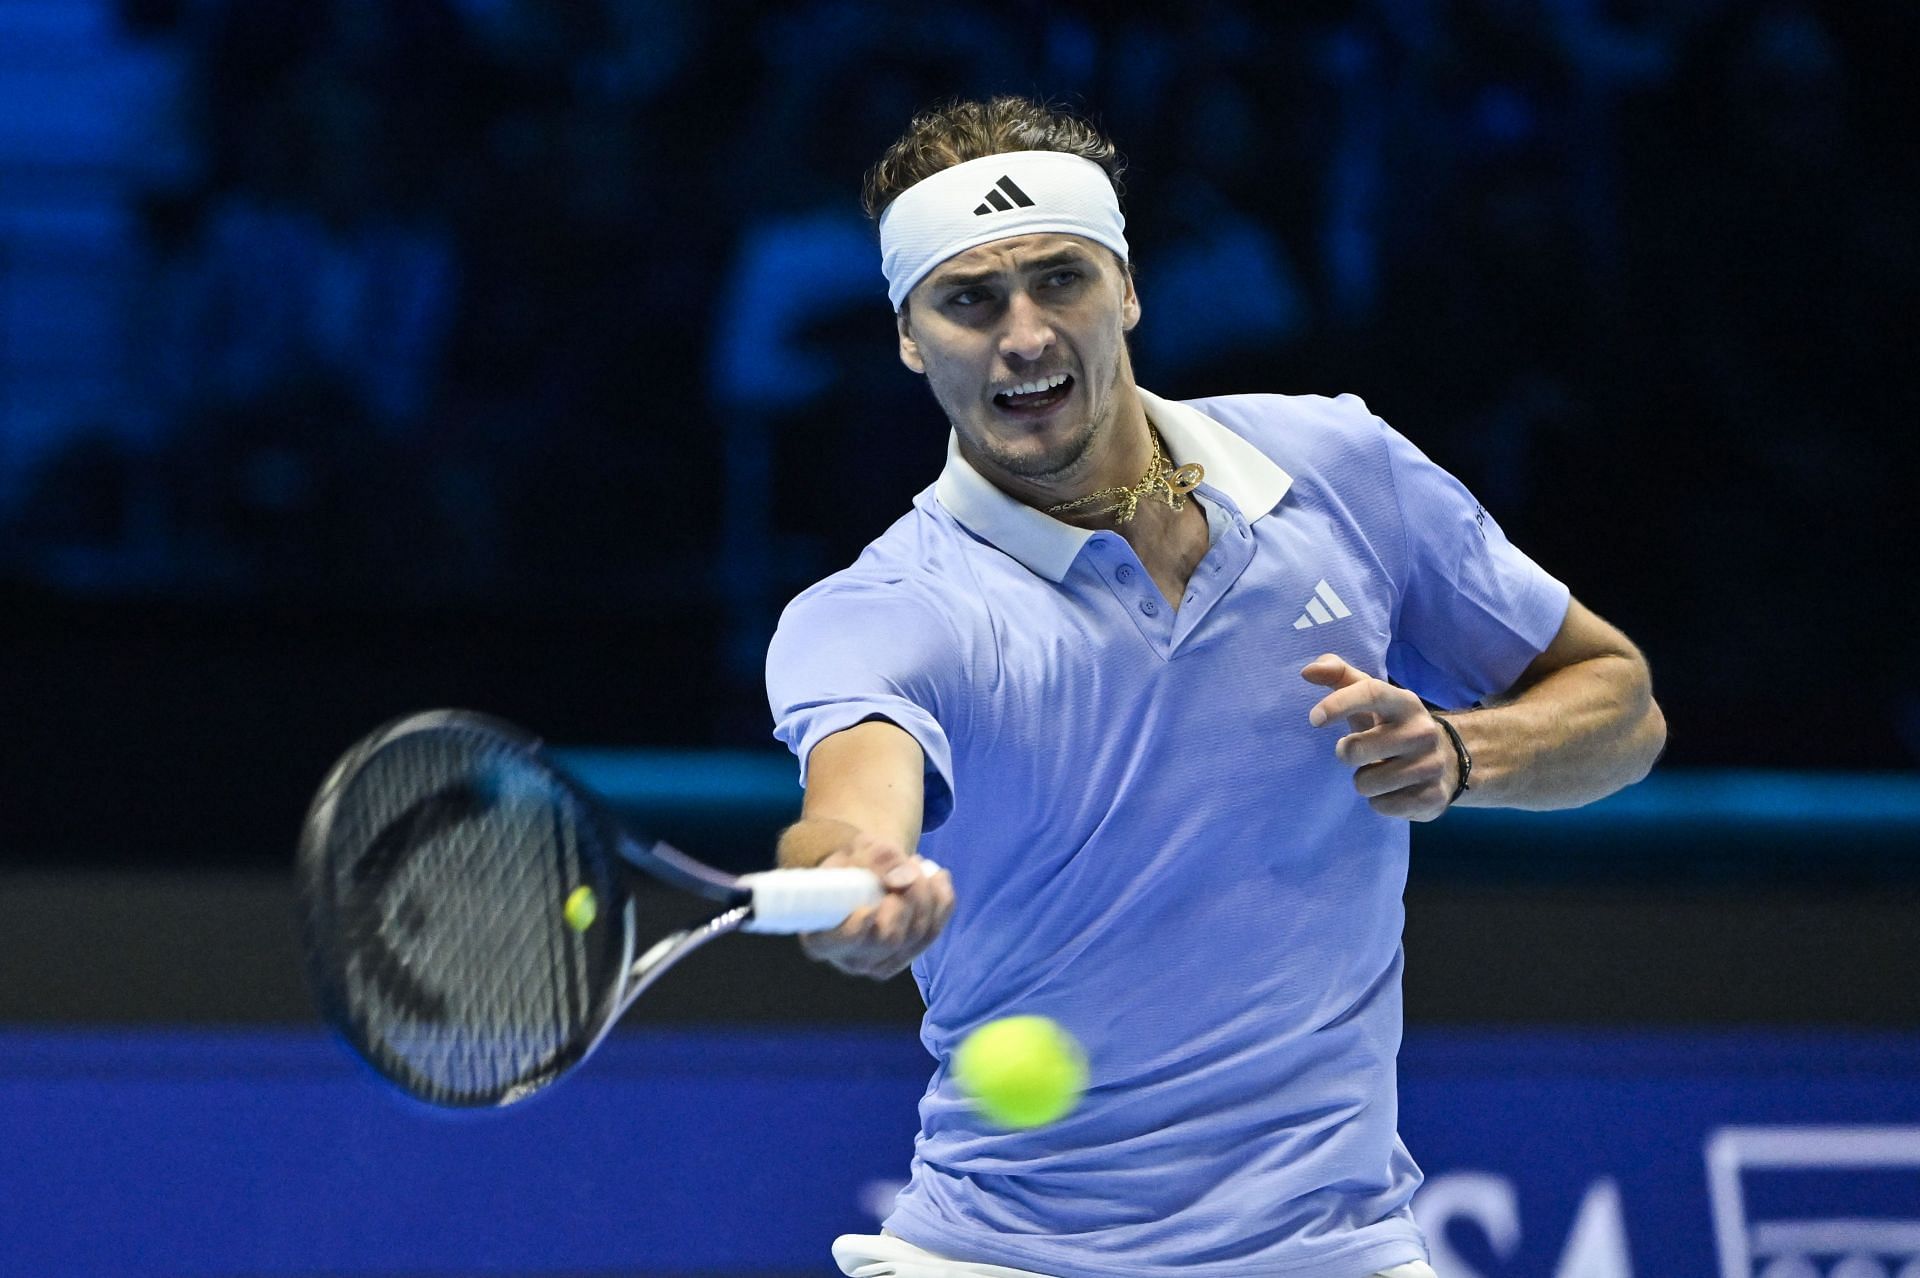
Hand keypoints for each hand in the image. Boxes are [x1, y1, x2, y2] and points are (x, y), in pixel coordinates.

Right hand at [797, 830, 953, 979]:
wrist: (865, 874)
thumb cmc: (851, 864)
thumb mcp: (857, 850)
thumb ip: (874, 859)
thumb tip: (900, 878)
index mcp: (822, 938)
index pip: (839, 943)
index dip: (856, 929)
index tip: (869, 906)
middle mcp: (850, 959)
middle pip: (889, 939)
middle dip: (907, 897)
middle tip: (908, 862)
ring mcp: (879, 963)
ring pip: (916, 936)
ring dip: (925, 894)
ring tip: (916, 863)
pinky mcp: (905, 957)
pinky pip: (932, 933)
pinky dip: (941, 903)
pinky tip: (938, 878)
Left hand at [1302, 653, 1457, 821]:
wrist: (1446, 759)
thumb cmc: (1391, 725)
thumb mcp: (1371, 697)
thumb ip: (1338, 676)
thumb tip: (1307, 671)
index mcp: (1405, 702)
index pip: (1370, 693)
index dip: (1338, 704)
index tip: (1314, 720)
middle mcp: (1423, 731)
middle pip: (1356, 750)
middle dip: (1347, 754)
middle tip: (1359, 752)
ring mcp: (1432, 765)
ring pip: (1366, 784)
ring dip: (1364, 780)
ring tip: (1380, 771)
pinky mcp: (1434, 796)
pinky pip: (1383, 806)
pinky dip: (1380, 802)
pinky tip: (1393, 790)